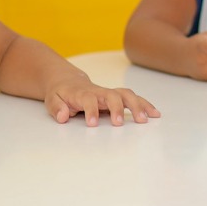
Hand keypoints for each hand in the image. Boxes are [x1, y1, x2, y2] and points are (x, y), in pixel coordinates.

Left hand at [45, 74, 160, 125]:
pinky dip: (144, 105)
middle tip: (119, 124)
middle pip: (112, 95)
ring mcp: (109, 94)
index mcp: (82, 93)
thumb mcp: (51, 100)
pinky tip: (155, 114)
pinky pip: (133, 99)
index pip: (88, 99)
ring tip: (146, 119)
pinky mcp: (117, 97)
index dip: (91, 110)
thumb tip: (64, 116)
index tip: (92, 124)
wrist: (68, 81)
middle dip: (118, 108)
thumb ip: (57, 108)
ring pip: (126, 95)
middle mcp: (98, 92)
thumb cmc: (61, 93)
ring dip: (137, 106)